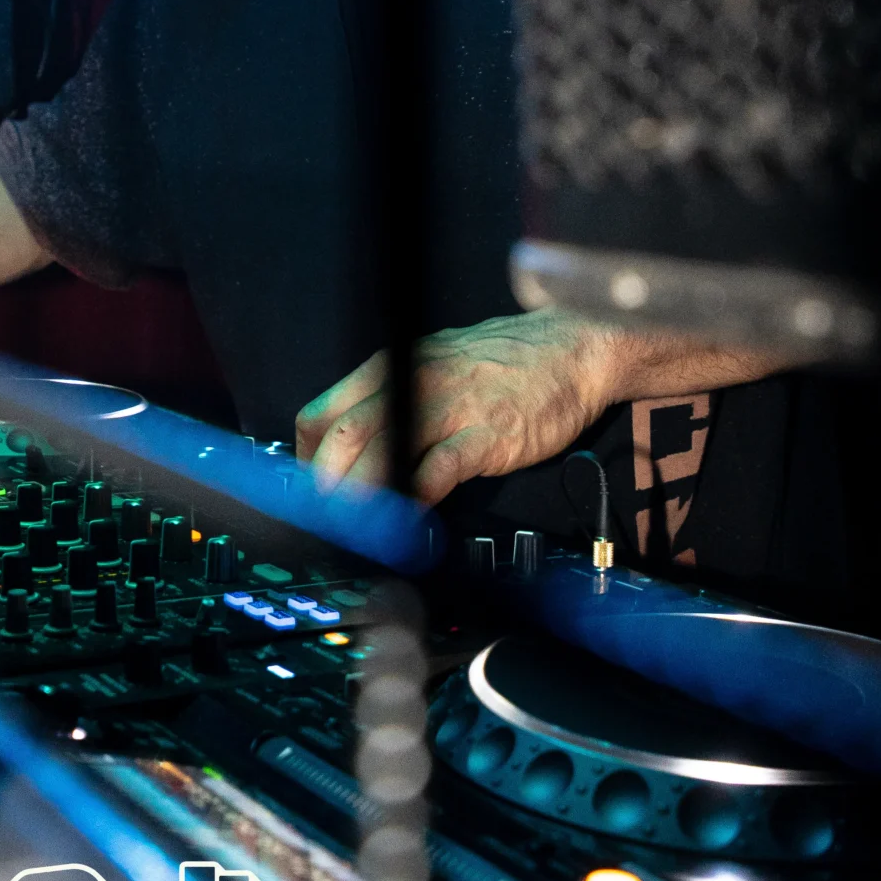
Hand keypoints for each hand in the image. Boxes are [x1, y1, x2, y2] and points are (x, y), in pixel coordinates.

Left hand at [295, 312, 619, 502]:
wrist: (573, 350)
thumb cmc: (504, 362)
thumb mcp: (434, 367)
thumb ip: (394, 402)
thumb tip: (355, 447)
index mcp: (393, 366)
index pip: (324, 413)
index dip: (307, 460)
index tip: (308, 493)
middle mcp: (411, 381)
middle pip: (344, 435)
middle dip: (324, 486)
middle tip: (322, 522)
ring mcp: (447, 407)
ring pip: (382, 450)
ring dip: (360, 496)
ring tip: (353, 529)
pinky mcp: (484, 434)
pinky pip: (436, 469)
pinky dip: (414, 498)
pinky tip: (409, 519)